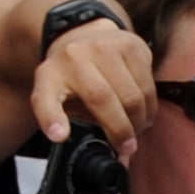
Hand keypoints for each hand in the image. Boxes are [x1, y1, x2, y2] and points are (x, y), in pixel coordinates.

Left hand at [27, 14, 154, 148]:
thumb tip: (113, 155)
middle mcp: (74, 56)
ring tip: (136, 129)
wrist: (86, 38)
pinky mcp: (130, 45)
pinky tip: (143, 112)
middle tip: (127, 148)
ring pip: (132, 96)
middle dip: (120, 130)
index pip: (45, 98)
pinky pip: (147, 86)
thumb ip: (77, 126)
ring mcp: (104, 46)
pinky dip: (149, 107)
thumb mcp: (60, 100)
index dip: (51, 118)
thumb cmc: (73, 80)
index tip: (59, 136)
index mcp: (49, 76)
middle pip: (103, 99)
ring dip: (139, 120)